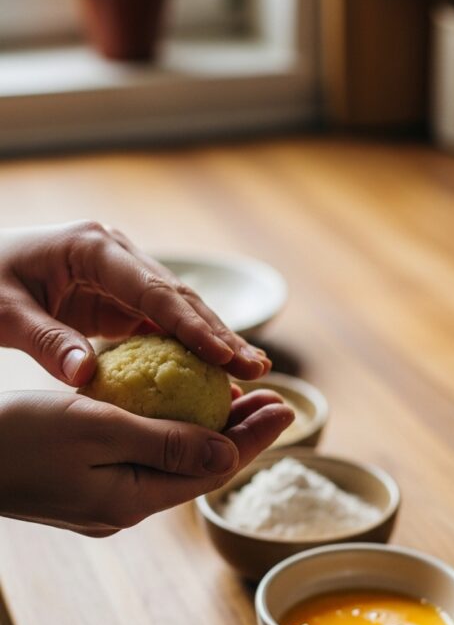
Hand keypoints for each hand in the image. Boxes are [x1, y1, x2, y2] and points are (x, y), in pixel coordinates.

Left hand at [0, 221, 271, 385]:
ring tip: (251, 370)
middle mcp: (115, 253)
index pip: (154, 291)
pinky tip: (214, 370)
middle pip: (178, 297)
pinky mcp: (118, 294)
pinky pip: (161, 322)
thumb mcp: (2, 314)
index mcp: (92, 248)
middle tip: (257, 370)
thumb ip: (44, 342)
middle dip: (219, 334)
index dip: (194, 327)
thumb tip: (85, 376)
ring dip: (213, 340)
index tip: (226, 357)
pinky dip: (188, 346)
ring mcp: (121, 273)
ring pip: (178, 308)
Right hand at [0, 389, 293, 535]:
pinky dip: (170, 432)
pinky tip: (178, 407)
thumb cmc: (17, 436)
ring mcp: (102, 499)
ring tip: (242, 402)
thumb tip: (227, 456)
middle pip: (197, 469)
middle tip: (278, 400)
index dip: (253, 439)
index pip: (210, 471)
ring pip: (172, 463)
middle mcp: (123, 508)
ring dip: (208, 432)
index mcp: (131, 501)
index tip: (288, 408)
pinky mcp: (83, 483)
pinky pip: (142, 458)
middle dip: (240, 435)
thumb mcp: (96, 430)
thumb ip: (165, 444)